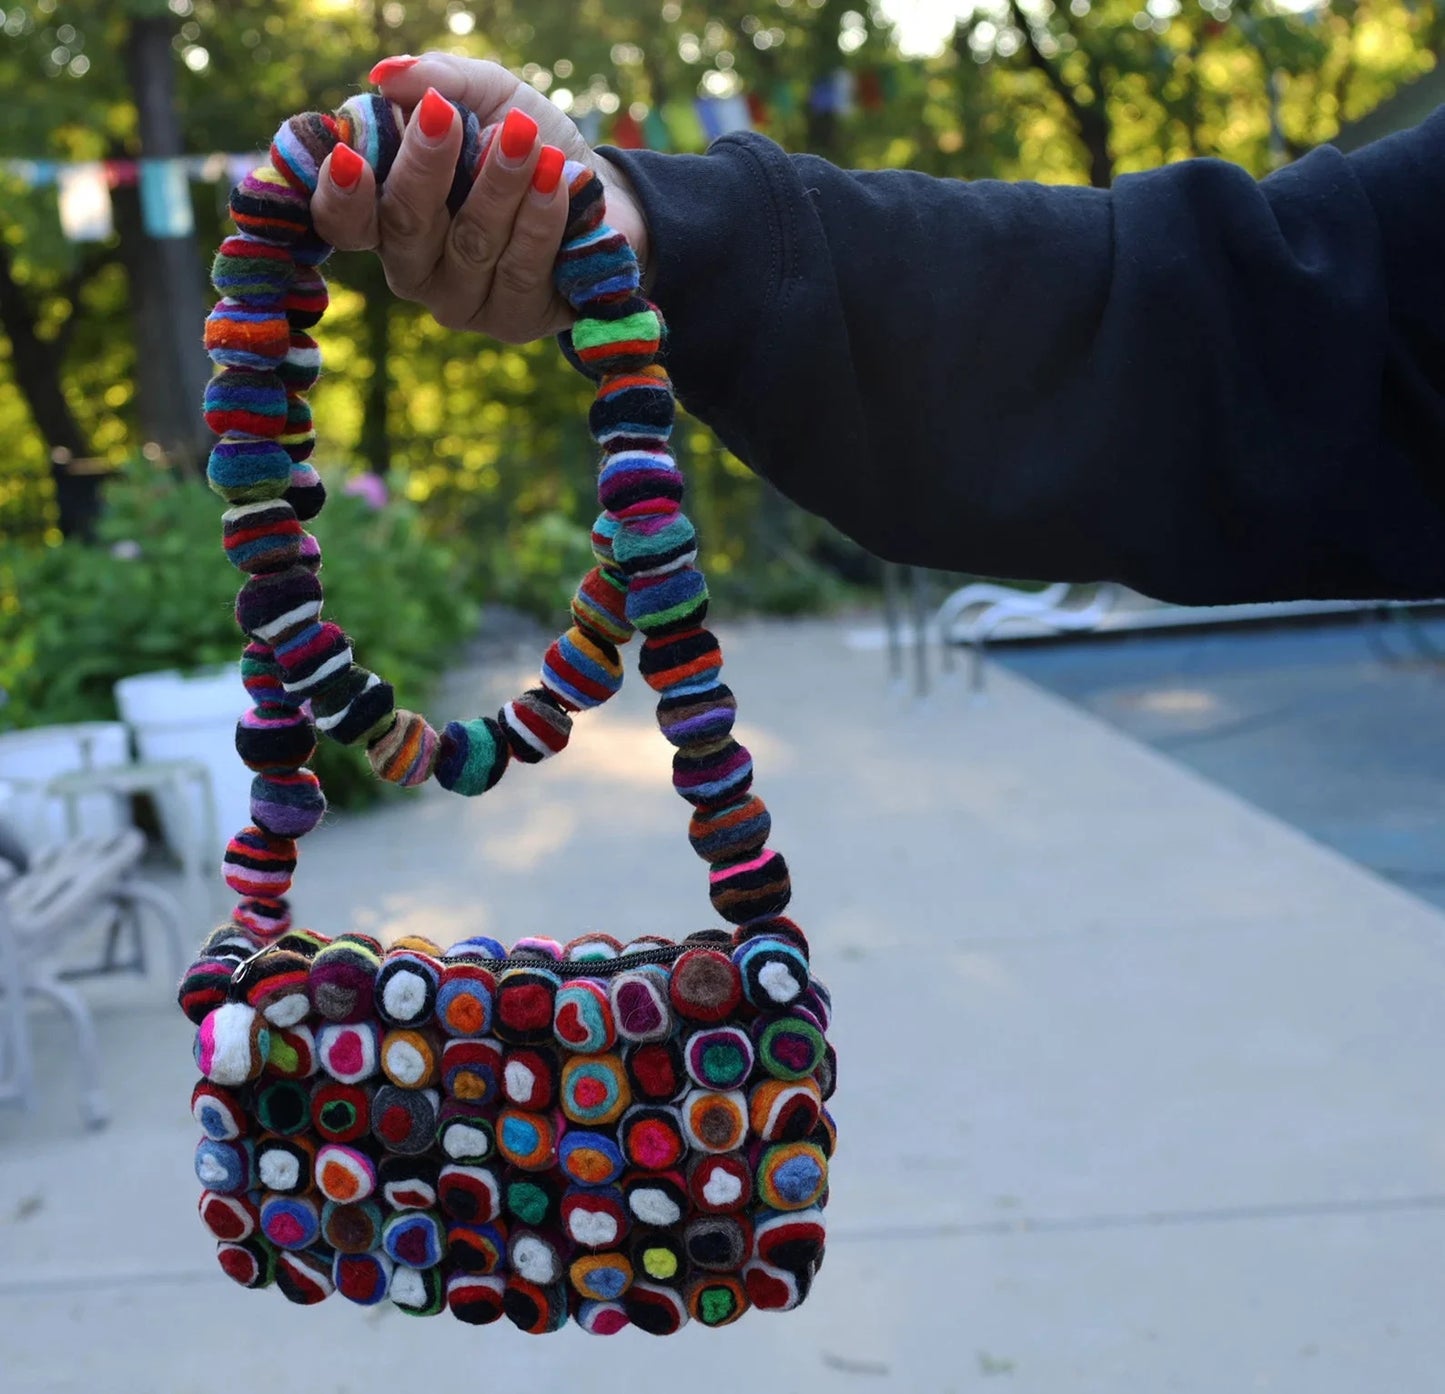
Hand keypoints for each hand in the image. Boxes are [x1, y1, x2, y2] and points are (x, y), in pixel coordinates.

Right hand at [310, 52, 650, 343]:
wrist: (603, 195)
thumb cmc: (528, 145)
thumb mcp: (486, 96)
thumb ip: (438, 81)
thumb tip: (390, 76)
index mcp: (389, 217)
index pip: (345, 222)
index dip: (340, 195)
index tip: (349, 156)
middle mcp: (416, 268)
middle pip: (406, 226)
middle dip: (425, 167)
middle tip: (445, 116)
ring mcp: (463, 301)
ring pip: (471, 243)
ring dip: (498, 184)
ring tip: (526, 137)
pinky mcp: (514, 320)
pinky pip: (522, 267)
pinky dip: (541, 217)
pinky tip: (559, 178)